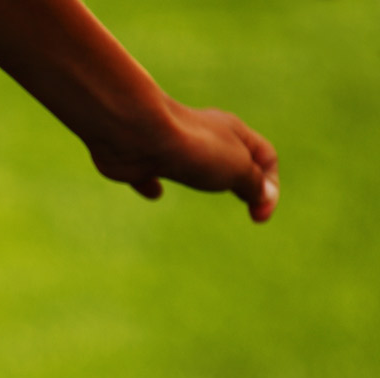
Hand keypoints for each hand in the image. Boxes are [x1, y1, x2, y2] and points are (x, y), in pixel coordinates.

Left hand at [89, 98, 279, 222]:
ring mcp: (168, 145)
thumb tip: (264, 196)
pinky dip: (153, 182)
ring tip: (203, 185)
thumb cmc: (193, 148)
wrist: (137, 133)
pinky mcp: (139, 160)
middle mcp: (202, 134)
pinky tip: (154, 192)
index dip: (270, 185)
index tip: (259, 216)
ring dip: (198, 174)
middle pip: (228, 153)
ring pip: (189, 160)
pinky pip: (149, 171)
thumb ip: (252, 183)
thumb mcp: (237, 169)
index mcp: (232, 131)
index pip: (264, 155)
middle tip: (244, 198)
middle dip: (238, 173)